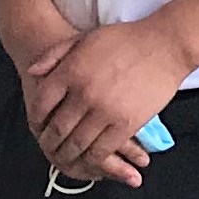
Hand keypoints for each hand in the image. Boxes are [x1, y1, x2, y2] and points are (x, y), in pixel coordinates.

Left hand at [23, 18, 187, 186]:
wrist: (165, 46)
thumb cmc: (125, 40)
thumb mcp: (84, 38)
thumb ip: (55, 55)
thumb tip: (33, 72)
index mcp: (71, 72)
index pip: (42, 104)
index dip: (37, 119)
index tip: (38, 126)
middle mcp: (84, 93)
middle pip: (57, 129)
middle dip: (50, 143)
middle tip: (49, 149)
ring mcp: (105, 111)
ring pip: (77, 144)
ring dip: (68, 155)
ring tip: (66, 159)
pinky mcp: (126, 124)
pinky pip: (102, 150)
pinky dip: (93, 160)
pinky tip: (90, 160)